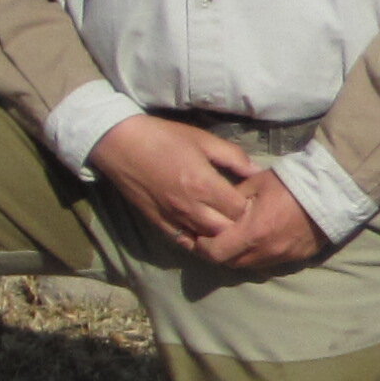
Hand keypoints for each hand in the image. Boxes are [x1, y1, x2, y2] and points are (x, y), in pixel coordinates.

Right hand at [91, 112, 258, 245]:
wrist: (120, 144)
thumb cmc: (164, 137)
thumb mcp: (203, 140)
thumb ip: (234, 157)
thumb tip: (258, 171)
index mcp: (204, 184)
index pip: (239, 210)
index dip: (248, 206)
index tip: (249, 197)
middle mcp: (190, 207)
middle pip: (226, 230)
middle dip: (237, 223)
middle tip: (238, 212)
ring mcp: (173, 218)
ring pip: (207, 241)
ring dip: (219, 234)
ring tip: (223, 222)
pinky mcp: (159, 224)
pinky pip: (184, 243)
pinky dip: (198, 241)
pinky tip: (203, 231)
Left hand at [187, 165, 328, 272]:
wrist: (332, 192)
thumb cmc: (291, 184)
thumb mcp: (256, 182)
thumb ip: (232, 198)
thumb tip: (217, 208)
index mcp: (252, 232)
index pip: (215, 253)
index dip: (201, 247)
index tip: (198, 236)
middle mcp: (265, 251)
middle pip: (229, 263)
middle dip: (218, 252)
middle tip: (213, 238)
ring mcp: (281, 257)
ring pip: (249, 266)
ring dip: (238, 256)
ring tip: (236, 240)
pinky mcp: (295, 259)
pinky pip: (268, 263)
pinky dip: (258, 255)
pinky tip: (259, 241)